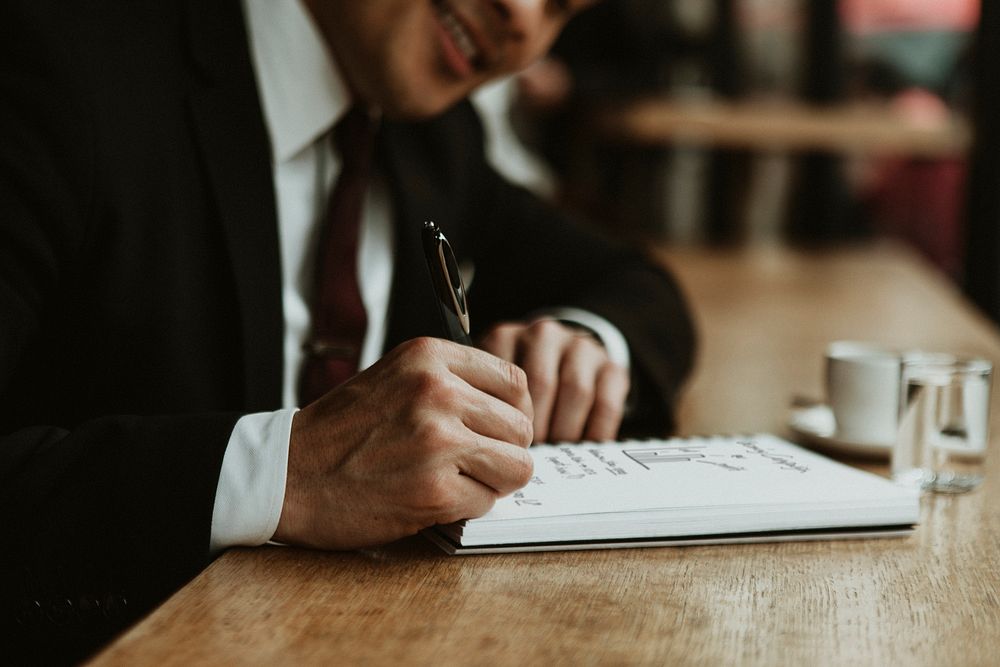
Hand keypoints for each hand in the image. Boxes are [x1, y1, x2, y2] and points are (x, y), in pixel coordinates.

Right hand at [273, 337, 533, 549]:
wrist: (286, 474)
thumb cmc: (340, 431)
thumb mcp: (394, 376)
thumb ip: (449, 381)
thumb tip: (512, 407)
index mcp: (428, 357)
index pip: (514, 381)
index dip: (514, 412)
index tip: (498, 429)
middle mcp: (437, 391)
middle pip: (521, 427)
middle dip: (505, 451)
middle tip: (475, 462)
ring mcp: (438, 441)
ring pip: (517, 466)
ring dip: (493, 481)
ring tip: (458, 480)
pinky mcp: (434, 490)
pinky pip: (487, 502)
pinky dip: (466, 507)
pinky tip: (432, 498)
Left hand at [479, 319, 629, 443]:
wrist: (565, 360)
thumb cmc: (517, 384)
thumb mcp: (491, 384)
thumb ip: (485, 403)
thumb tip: (489, 446)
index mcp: (506, 337)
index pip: (503, 378)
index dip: (506, 418)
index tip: (505, 444)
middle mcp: (544, 334)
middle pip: (541, 384)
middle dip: (536, 428)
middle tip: (529, 456)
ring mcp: (581, 346)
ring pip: (576, 392)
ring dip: (564, 431)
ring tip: (554, 453)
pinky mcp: (612, 366)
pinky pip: (606, 404)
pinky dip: (595, 432)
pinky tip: (583, 447)